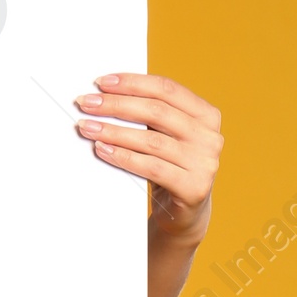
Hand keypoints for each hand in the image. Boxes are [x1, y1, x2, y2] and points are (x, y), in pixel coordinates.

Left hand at [75, 72, 221, 241]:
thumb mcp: (166, 137)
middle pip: (156, 112)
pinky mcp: (193, 187)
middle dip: (116, 104)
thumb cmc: (169, 168)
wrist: (183, 215)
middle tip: (87, 103)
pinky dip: (123, 158)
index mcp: (207, 115)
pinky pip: (151, 167)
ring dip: (114, 132)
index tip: (102, 82)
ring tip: (88, 127)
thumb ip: (152, 116)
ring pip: (151, 140)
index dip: (133, 83)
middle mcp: (210, 136)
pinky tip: (102, 150)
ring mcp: (205, 162)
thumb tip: (108, 94)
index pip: (167, 89)